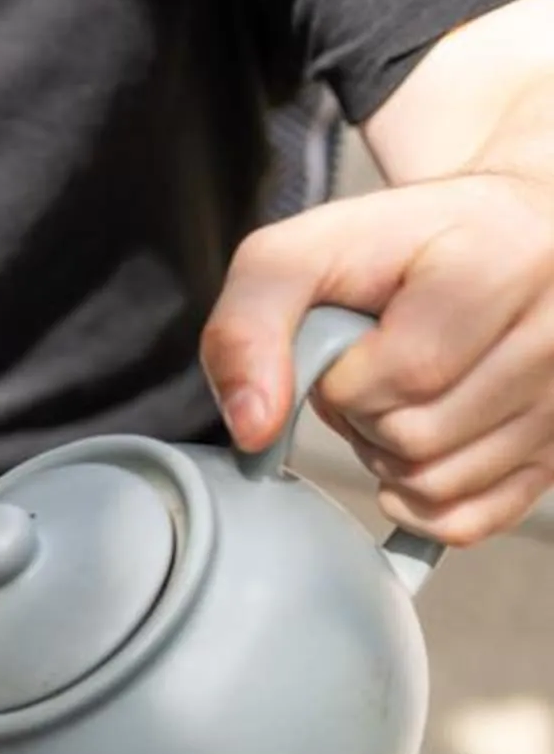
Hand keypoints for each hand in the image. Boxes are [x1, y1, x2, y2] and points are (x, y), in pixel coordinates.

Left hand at [203, 166, 553, 543]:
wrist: (505, 234)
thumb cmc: (403, 246)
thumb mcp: (303, 254)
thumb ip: (248, 324)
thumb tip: (252, 428)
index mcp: (502, 265)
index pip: (392, 380)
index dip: (341, 377)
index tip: (353, 339)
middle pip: (415, 439)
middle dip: (364, 417)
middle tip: (376, 368)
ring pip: (440, 484)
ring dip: (389, 457)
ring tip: (404, 395)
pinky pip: (473, 520)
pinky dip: (424, 503)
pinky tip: (416, 454)